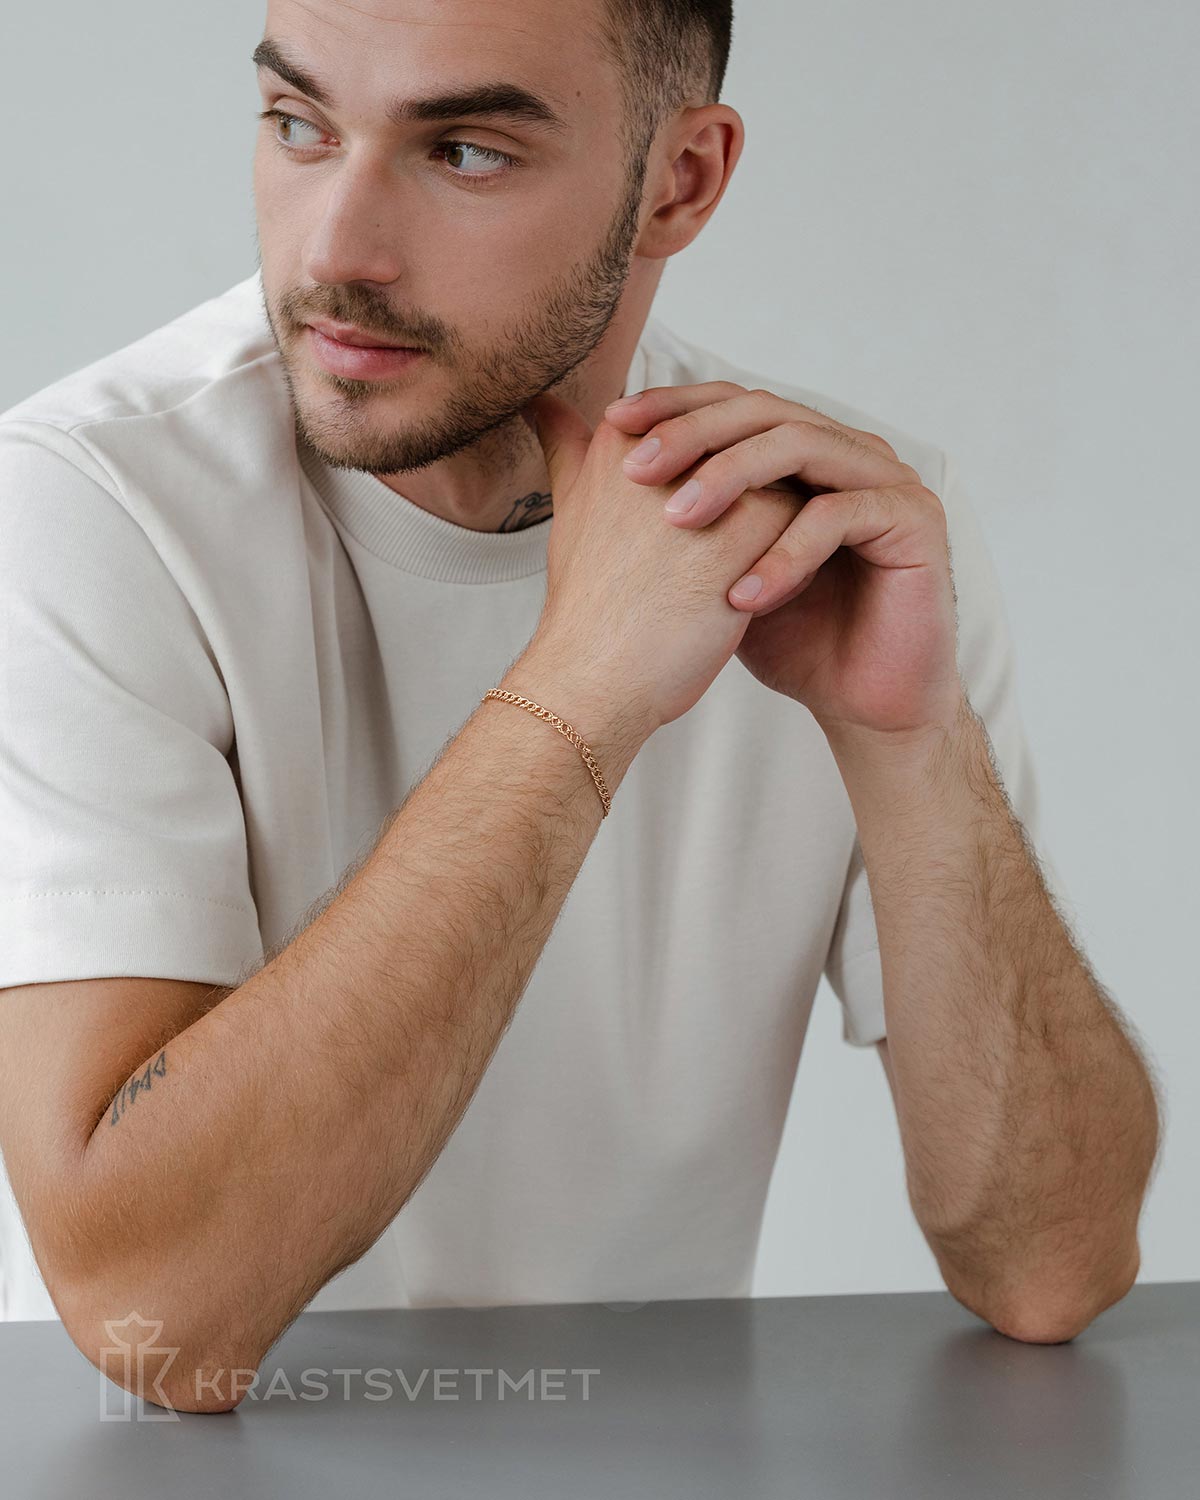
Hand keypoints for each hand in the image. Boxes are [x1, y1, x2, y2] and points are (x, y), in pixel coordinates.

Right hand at [519, 391, 806, 741]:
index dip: (716, 472)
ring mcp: (705, 492)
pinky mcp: (743, 536)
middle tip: (739, 547)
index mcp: (623, 437)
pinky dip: (797, 550)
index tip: (701, 524)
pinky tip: (771, 586)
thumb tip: (542, 400)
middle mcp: (664, 453)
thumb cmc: (588, 604)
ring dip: (783, 517)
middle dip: (756, 490)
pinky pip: (801, 519)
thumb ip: (566, 445)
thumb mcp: (570, 506)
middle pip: (746, 445)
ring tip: (757, 566)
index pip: (702, 424)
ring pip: (781, 477)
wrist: (594, 678)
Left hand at [606, 382, 964, 740]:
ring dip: (733, 479)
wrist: (859, 701)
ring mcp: (886, 477)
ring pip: (801, 446)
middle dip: (693, 433)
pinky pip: (840, 515)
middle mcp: (846, 449)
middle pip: (764, 410)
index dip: (674, 406)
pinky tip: (740, 596)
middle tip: (636, 468)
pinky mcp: (916, 518)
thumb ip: (666, 509)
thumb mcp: (709, 566)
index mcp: (803, 450)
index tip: (611, 424)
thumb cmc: (788, 636)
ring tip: (678, 522)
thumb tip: (587, 448)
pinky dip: (785, 553)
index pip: (733, 404)